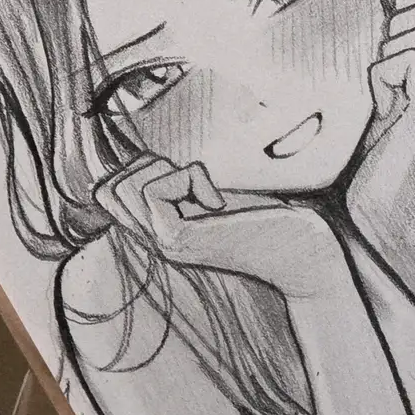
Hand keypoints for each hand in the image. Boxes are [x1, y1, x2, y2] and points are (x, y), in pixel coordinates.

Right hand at [98, 155, 344, 301]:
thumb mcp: (220, 198)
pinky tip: (219, 202)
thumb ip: (185, 188)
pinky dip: (187, 179)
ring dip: (166, 171)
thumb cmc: (275, 222)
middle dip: (147, 166)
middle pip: (106, 189)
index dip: (138, 169)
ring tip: (204, 191)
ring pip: (121, 188)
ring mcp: (165, 245)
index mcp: (163, 231)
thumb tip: (149, 158)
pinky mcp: (180, 241)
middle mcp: (157, 243)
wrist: (308, 256)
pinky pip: (153, 192)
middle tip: (193, 181)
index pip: (107, 194)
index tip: (184, 178)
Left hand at [348, 0, 414, 255]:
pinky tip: (389, 111)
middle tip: (390, 72)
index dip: (412, 2)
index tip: (394, 46)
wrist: (389, 202)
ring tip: (391, 96)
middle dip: (399, 25)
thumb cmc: (386, 144)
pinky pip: (401, 58)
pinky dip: (381, 80)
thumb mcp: (400, 84)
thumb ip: (409, 43)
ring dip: (388, 56)